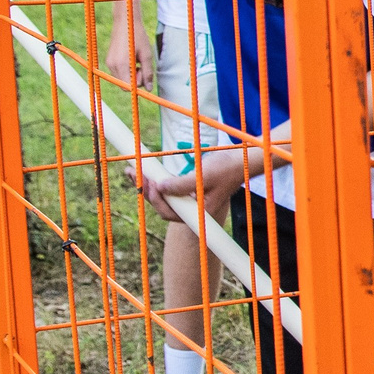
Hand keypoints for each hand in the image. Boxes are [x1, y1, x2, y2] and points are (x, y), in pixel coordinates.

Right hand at [103, 21, 153, 87]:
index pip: (127, 87)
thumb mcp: (146, 54)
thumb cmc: (138, 36)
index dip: (138, 84)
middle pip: (124, 85)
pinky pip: (119, 73)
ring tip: (138, 61)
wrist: (125, 22)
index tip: (144, 73)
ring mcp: (109, 63)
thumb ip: (148, 73)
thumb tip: (148, 89)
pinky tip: (132, 59)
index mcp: (121, 64)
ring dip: (131, 75)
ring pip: (122, 79)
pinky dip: (127, 70)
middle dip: (135, 80)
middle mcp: (112, 65)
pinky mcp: (109, 60)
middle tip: (142, 66)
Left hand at [142, 146, 260, 210]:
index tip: (149, 181)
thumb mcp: (204, 176)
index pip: (169, 212)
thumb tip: (160, 187)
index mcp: (198, 212)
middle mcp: (191, 210)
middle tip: (133, 172)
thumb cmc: (227, 169)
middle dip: (146, 190)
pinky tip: (145, 170)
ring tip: (132, 170)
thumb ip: (181, 184)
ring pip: (162, 197)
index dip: (155, 198)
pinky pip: (166, 188)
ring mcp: (189, 201)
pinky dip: (155, 179)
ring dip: (146, 184)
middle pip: (161, 205)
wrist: (241, 160)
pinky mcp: (187, 190)